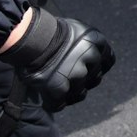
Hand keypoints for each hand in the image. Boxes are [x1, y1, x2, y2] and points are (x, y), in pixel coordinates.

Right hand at [0, 7, 114, 112]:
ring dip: (69, 94)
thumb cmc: (49, 31)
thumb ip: (87, 44)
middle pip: (95, 79)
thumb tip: (92, 57)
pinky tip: (47, 101)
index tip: (88, 70)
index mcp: (96, 41)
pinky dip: (53, 104)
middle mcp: (90, 57)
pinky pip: (59, 104)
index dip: (98, 68)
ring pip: (79, 93)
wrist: (29, 35)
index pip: (108, 62)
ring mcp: (76, 74)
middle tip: (68, 79)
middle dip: (83, 81)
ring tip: (57, 90)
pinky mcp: (59, 88)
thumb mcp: (77, 31)